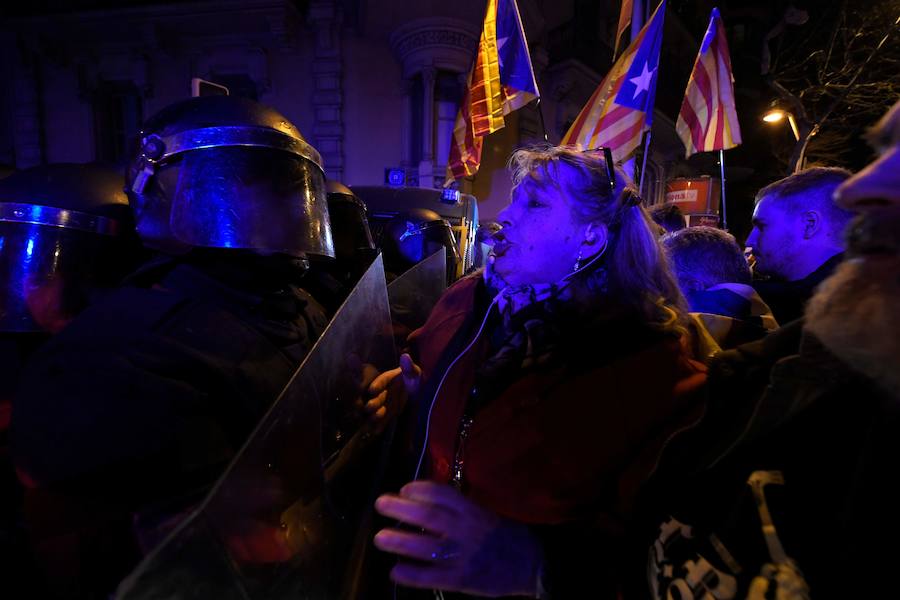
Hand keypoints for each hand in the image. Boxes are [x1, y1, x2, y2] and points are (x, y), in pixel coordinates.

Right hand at [364, 354, 421, 432]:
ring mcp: (386, 402)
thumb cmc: (416, 381)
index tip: (372, 390)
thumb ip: (409, 367)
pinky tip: (375, 431)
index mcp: (390, 378)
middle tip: (369, 407)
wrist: (422, 396)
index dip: (377, 384)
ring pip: (379, 408)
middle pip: (378, 396)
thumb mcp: (415, 374)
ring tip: (374, 417)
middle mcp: (385, 390)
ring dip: (376, 413)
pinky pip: (384, 419)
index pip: (383, 380)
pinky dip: (380, 425)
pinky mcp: (389, 413)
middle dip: (374, 401)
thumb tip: (405, 356)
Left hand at [374, 481, 543, 596]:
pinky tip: (395, 571)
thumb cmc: (507, 537)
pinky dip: (411, 574)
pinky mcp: (462, 580)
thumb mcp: (486, 515)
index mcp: (473, 512)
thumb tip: (426, 503)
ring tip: (380, 537)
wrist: (534, 565)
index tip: (404, 489)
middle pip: (427, 516)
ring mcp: (462, 556)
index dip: (420, 489)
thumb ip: (461, 510)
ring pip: (424, 546)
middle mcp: (466, 530)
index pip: (442, 494)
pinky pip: (431, 577)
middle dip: (400, 508)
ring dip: (398, 541)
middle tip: (380, 504)